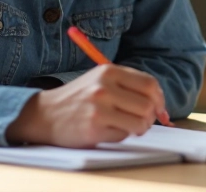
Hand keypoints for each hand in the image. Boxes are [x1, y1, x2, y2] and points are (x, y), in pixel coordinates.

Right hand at [7, 64, 167, 147]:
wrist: (45, 114)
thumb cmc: (79, 97)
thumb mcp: (101, 79)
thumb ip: (129, 86)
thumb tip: (160, 104)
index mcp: (109, 71)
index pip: (150, 84)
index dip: (159, 99)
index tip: (159, 109)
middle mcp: (104, 87)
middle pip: (148, 105)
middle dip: (151, 116)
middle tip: (144, 120)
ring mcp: (99, 108)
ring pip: (140, 122)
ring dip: (139, 128)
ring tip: (128, 126)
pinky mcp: (94, 128)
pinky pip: (123, 135)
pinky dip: (121, 135)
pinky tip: (109, 130)